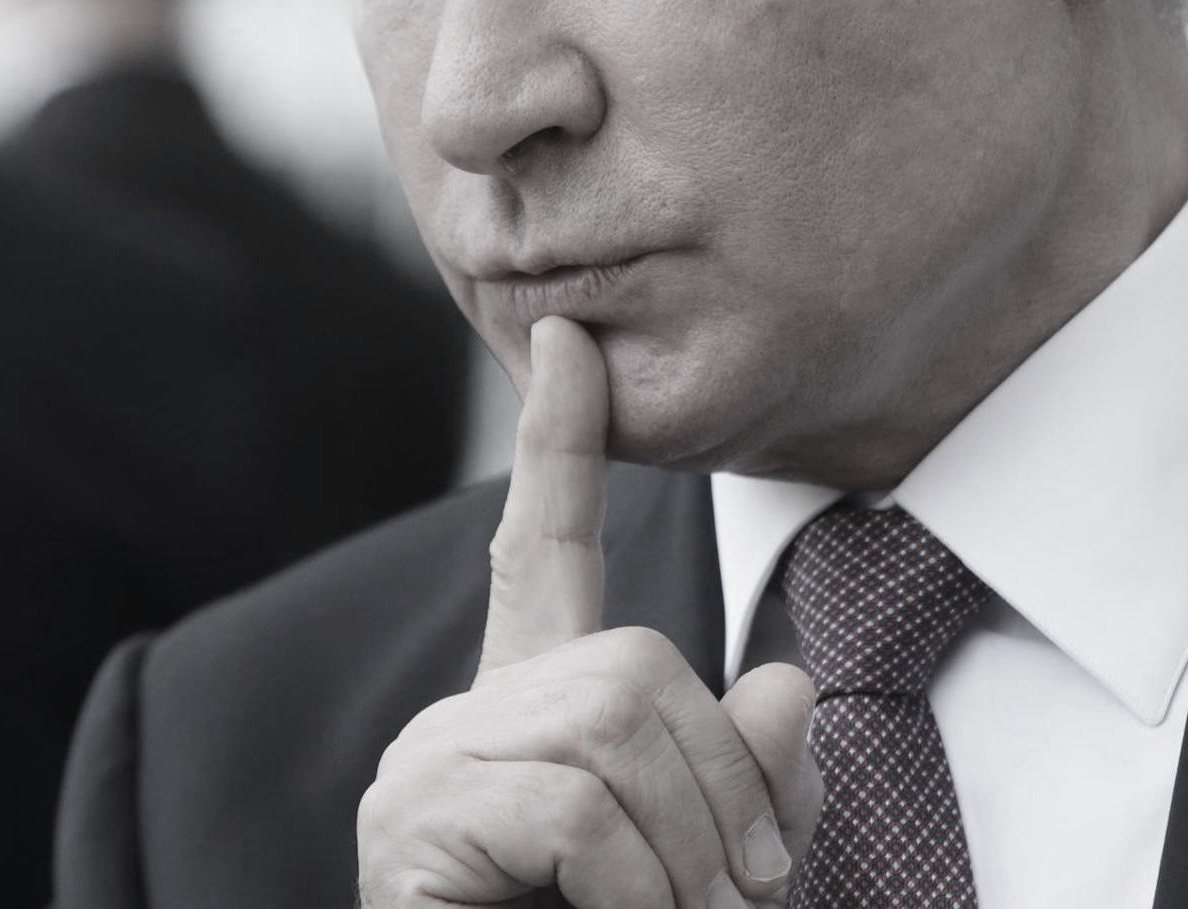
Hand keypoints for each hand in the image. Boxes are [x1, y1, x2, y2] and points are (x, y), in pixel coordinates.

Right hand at [358, 317, 821, 906]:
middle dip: (722, 787)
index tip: (569, 336)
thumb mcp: (722, 877)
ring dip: (691, 853)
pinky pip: (573, 808)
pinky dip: (638, 884)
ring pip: (611, 727)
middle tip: (748, 898)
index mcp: (535, 716)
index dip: (560, 443)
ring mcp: (421, 778)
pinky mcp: (405, 839)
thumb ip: (757, 785)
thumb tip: (782, 683)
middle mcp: (462, 725)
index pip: (542, 547)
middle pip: (633, 664)